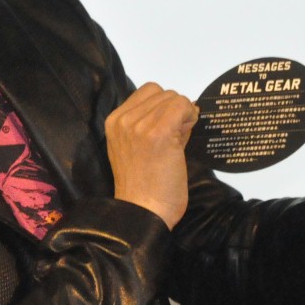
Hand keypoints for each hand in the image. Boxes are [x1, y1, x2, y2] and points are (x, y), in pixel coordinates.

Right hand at [105, 82, 197, 229]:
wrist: (143, 212)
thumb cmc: (144, 187)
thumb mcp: (138, 147)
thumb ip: (154, 124)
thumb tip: (183, 108)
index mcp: (114, 121)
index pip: (147, 92)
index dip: (163, 106)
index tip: (167, 127)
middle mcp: (123, 119)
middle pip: (161, 92)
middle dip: (174, 109)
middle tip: (177, 134)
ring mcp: (139, 125)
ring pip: (174, 97)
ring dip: (183, 113)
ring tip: (179, 138)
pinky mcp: (158, 133)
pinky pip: (182, 106)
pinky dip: (190, 116)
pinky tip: (186, 135)